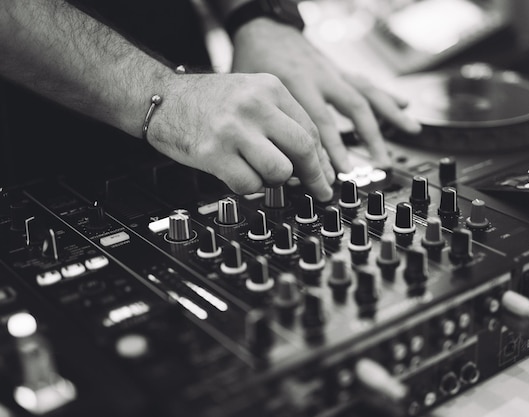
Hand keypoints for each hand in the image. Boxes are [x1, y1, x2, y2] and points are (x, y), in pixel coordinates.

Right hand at [148, 72, 334, 200]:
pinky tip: (239, 176)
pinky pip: (249, 185)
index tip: (326, 176)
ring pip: (280, 172)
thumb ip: (280, 121)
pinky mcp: (214, 153)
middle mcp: (255, 106)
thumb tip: (310, 161)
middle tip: (319, 191)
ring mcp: (234, 130)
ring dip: (276, 182)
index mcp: (270, 88)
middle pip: (303, 149)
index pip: (310, 129)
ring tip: (262, 174)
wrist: (161, 98)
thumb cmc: (207, 101)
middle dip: (315, 177)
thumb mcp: (251, 94)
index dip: (322, 159)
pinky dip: (249, 188)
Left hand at [231, 18, 421, 173]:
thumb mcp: (251, 91)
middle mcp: (319, 78)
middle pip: (351, 110)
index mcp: (295, 84)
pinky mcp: (338, 71)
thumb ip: (265, 121)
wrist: (262, 26)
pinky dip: (386, 96)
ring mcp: (332, 73)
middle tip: (379, 163)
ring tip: (409, 132)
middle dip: (368, 139)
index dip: (330, 152)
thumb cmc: (253, 58)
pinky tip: (404, 106)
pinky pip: (367, 84)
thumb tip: (275, 158)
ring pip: (366, 94)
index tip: (339, 172)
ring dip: (390, 116)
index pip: (318, 124)